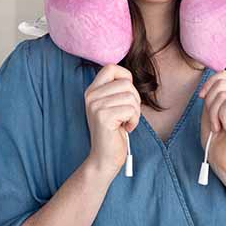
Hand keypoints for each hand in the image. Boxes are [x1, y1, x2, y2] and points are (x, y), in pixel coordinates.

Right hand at [84, 64, 140, 178]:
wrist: (104, 157)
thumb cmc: (113, 131)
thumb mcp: (112, 106)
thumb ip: (116, 90)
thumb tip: (129, 78)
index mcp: (92, 90)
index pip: (111, 67)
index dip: (125, 77)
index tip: (126, 95)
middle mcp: (91, 95)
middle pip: (126, 83)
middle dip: (134, 100)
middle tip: (128, 114)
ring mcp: (95, 105)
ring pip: (130, 96)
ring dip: (135, 112)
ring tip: (126, 122)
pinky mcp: (103, 116)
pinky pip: (130, 109)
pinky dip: (134, 120)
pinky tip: (125, 128)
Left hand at [198, 72, 225, 181]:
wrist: (222, 160)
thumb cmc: (215, 139)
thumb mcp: (209, 110)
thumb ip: (213, 93)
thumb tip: (212, 78)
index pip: (223, 74)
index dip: (209, 84)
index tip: (202, 98)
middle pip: (221, 82)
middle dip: (209, 101)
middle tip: (214, 121)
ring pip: (224, 93)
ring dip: (214, 112)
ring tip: (219, 126)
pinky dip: (221, 116)